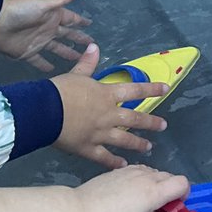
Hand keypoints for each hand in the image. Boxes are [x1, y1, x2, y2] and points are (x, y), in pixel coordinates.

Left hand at [0, 0, 92, 72]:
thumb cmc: (20, 10)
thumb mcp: (43, 3)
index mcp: (53, 16)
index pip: (71, 19)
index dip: (80, 21)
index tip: (90, 24)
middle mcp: (48, 29)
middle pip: (67, 35)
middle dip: (78, 39)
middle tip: (90, 46)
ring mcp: (38, 42)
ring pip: (56, 48)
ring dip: (66, 53)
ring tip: (77, 60)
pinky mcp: (27, 53)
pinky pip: (39, 61)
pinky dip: (45, 65)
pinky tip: (52, 71)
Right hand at [50, 44, 168, 168]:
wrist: (45, 112)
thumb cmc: (61, 90)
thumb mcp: (76, 74)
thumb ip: (88, 63)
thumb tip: (94, 46)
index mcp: (107, 94)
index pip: (135, 89)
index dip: (152, 88)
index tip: (166, 89)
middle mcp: (108, 114)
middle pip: (134, 119)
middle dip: (150, 122)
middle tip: (163, 126)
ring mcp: (100, 133)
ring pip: (123, 139)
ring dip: (137, 143)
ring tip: (148, 147)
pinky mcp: (87, 148)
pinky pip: (103, 157)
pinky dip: (113, 162)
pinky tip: (122, 166)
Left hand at [75, 166, 191, 211]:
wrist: (80, 210)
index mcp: (155, 191)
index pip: (183, 183)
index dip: (183, 194)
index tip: (174, 207)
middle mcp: (147, 176)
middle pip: (170, 176)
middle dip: (170, 190)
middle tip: (159, 207)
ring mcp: (132, 170)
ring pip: (155, 172)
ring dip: (156, 183)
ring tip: (142, 199)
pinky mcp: (119, 169)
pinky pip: (140, 170)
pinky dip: (142, 178)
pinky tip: (129, 192)